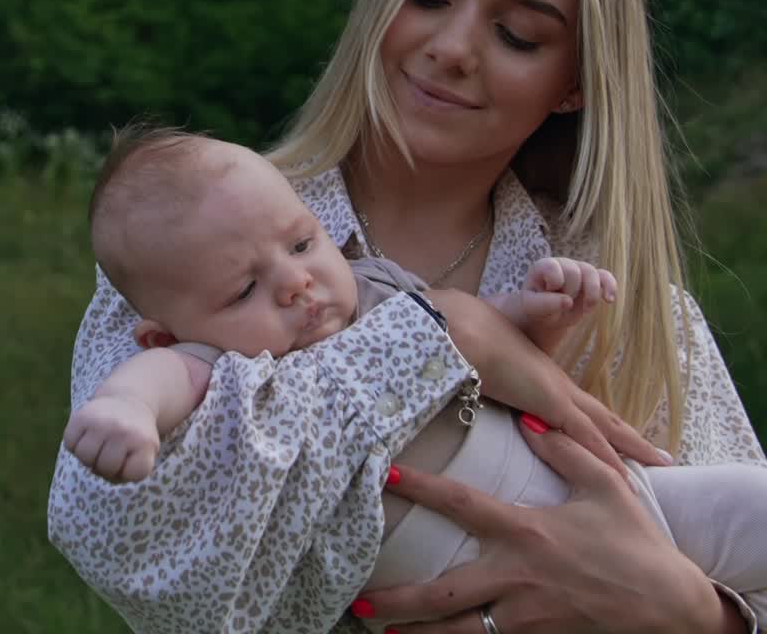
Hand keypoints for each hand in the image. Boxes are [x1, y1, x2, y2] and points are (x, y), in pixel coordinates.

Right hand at [63, 395, 160, 482]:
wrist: (129, 401)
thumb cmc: (135, 437)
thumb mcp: (146, 454)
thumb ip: (126, 473)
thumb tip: (94, 467)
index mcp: (144, 441)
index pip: (133, 474)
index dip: (129, 470)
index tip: (133, 455)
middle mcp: (122, 429)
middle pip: (104, 468)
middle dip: (106, 466)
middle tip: (113, 451)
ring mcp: (100, 421)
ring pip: (84, 456)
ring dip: (89, 457)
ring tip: (99, 445)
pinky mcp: (81, 415)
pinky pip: (70, 443)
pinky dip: (75, 445)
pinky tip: (88, 436)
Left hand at [360, 428, 725, 633]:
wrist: (674, 607)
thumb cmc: (637, 543)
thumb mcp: (605, 486)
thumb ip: (563, 450)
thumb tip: (529, 419)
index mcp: (526, 532)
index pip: (462, 503)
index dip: (422, 486)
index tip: (385, 473)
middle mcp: (517, 578)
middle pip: (445, 593)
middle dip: (399, 600)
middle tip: (357, 600)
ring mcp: (526, 617)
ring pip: (460, 632)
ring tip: (377, 630)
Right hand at [430, 289, 668, 475]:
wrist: (457, 327)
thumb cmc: (463, 340)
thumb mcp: (479, 365)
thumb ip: (486, 380)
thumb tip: (481, 388)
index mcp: (542, 377)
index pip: (580, 407)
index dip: (601, 422)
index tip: (622, 437)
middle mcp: (556, 385)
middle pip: (603, 416)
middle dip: (631, 438)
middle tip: (661, 457)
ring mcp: (555, 392)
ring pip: (604, 427)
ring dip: (630, 448)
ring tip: (658, 464)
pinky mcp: (550, 401)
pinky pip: (587, 437)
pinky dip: (607, 459)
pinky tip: (626, 479)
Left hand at [518, 258, 615, 349]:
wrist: (550, 315)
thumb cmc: (537, 307)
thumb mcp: (532, 307)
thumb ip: (544, 303)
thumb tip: (568, 301)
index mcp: (544, 266)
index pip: (553, 267)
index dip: (555, 283)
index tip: (549, 293)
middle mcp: (562, 264)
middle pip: (573, 271)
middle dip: (570, 291)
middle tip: (563, 304)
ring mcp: (579, 270)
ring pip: (591, 272)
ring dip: (590, 294)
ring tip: (585, 310)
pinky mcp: (593, 280)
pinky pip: (605, 276)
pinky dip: (609, 287)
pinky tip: (609, 300)